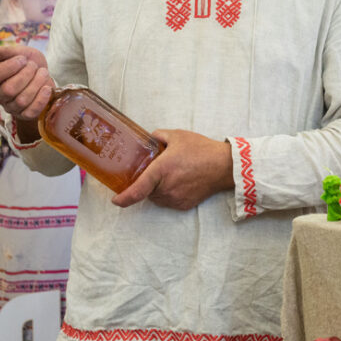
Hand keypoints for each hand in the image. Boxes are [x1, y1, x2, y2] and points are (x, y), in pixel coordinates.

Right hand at [0, 45, 54, 120]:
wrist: (44, 75)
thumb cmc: (29, 64)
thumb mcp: (21, 53)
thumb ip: (9, 52)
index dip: (9, 67)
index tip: (23, 59)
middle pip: (9, 90)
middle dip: (26, 75)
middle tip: (34, 66)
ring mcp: (11, 106)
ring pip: (21, 100)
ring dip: (36, 84)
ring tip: (43, 73)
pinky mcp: (24, 114)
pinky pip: (31, 112)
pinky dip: (41, 99)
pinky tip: (47, 88)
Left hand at [112, 130, 233, 210]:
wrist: (224, 166)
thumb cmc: (202, 150)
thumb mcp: (177, 136)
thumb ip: (158, 136)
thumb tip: (148, 139)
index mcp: (160, 171)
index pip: (136, 191)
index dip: (123, 198)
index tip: (115, 200)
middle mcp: (166, 188)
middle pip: (146, 191)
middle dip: (147, 182)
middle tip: (158, 170)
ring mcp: (175, 199)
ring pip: (157, 197)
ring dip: (157, 189)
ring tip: (172, 174)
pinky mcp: (184, 205)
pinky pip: (169, 201)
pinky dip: (169, 194)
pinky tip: (180, 182)